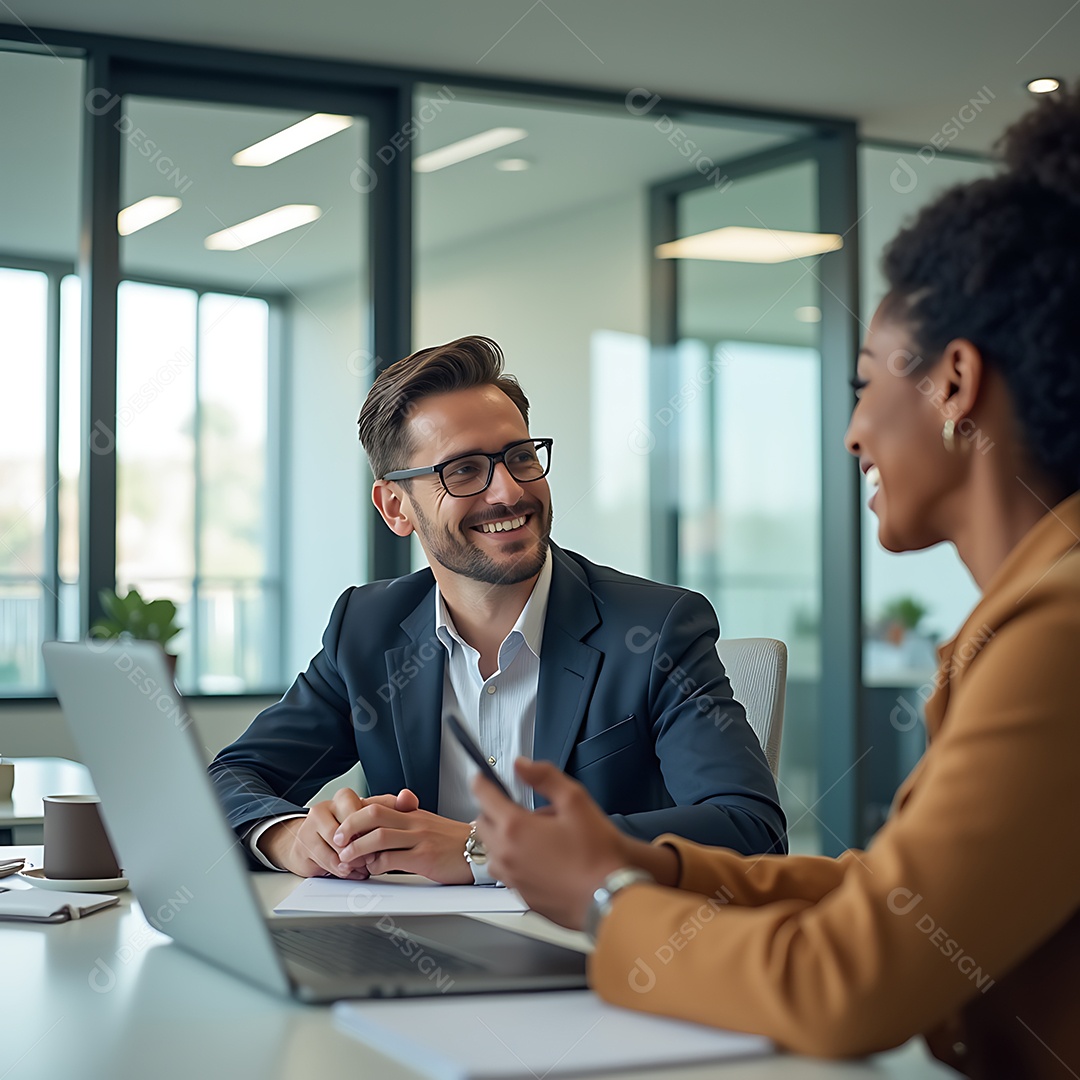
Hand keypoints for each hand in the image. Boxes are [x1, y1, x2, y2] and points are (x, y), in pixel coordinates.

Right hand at [258, 787, 409, 877]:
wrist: (311, 842)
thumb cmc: (349, 829)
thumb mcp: (372, 816)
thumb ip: (393, 806)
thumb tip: (407, 796)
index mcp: (343, 798)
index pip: (360, 808)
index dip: (371, 828)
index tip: (382, 839)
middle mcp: (324, 808)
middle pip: (346, 827)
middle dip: (360, 846)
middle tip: (371, 857)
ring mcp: (310, 827)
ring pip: (334, 847)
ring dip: (351, 860)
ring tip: (362, 866)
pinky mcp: (302, 847)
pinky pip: (324, 861)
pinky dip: (340, 869)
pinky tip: (349, 871)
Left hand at [333, 794, 473, 884]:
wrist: (480, 851)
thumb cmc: (454, 842)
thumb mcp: (428, 825)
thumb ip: (404, 824)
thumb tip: (377, 833)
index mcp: (412, 812)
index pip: (377, 805)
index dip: (355, 815)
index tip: (343, 828)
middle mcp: (414, 821)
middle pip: (373, 814)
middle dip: (349, 826)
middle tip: (337, 840)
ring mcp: (419, 838)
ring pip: (378, 836)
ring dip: (356, 848)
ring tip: (346, 858)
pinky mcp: (424, 857)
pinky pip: (392, 859)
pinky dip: (376, 865)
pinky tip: (373, 870)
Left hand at [472, 758, 661, 929]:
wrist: (611, 897)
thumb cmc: (597, 853)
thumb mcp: (575, 801)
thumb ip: (545, 778)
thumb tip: (522, 766)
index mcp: (515, 827)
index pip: (483, 795)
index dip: (483, 781)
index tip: (484, 778)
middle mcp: (507, 855)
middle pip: (482, 823)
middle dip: (493, 810)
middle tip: (515, 807)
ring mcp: (512, 879)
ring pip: (492, 851)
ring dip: (501, 838)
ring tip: (531, 836)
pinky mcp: (522, 897)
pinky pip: (506, 873)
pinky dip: (513, 861)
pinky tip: (540, 860)